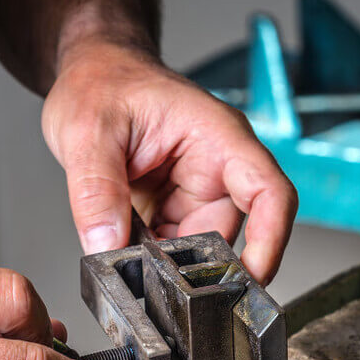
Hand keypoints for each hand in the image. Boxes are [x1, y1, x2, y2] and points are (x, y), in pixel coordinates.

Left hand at [42, 41, 297, 284]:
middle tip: (153, 285)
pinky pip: (168, 250)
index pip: (269, 194)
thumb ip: (96, 190)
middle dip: (194, 269)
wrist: (90, 74)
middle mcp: (216, 169)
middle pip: (228, 235)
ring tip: (126, 263)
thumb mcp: (88, 130)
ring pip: (195, 251)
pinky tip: (121, 257)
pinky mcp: (171, 211)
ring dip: (164, 268)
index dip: (271, 242)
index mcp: (218, 138)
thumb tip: (105, 245)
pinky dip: (147, 262)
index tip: (254, 280)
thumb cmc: (103, 80)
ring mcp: (193, 194)